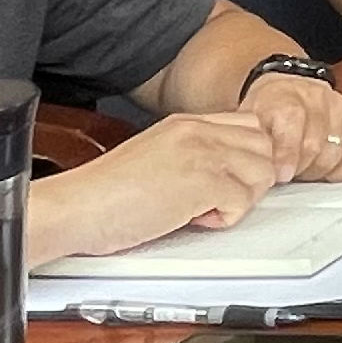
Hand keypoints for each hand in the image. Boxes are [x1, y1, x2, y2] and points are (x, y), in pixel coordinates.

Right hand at [32, 111, 293, 260]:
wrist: (76, 208)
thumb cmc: (105, 194)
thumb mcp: (156, 156)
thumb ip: (192, 154)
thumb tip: (227, 170)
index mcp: (186, 123)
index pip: (251, 126)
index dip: (249, 157)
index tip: (232, 180)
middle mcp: (198, 132)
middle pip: (265, 148)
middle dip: (251, 179)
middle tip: (218, 199)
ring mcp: (202, 154)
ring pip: (262, 173)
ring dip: (240, 199)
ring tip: (201, 209)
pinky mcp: (202, 183)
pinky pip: (242, 201)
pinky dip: (223, 219)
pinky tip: (191, 219)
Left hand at [236, 69, 341, 181]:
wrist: (285, 89)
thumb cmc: (266, 111)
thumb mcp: (248, 121)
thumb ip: (250, 143)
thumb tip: (251, 169)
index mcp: (284, 96)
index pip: (292, 123)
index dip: (286, 154)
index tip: (281, 175)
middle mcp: (315, 98)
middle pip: (314, 144)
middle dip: (298, 168)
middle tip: (287, 175)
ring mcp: (339, 107)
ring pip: (334, 153)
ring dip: (317, 171)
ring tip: (303, 170)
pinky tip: (327, 170)